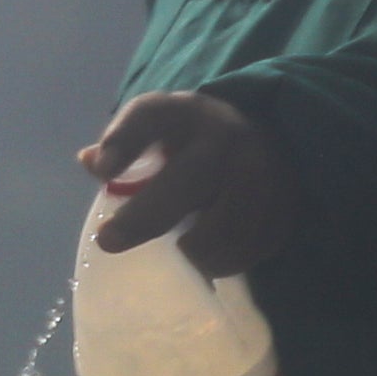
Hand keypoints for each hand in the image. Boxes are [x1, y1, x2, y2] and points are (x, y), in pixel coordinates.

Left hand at [75, 89, 297, 276]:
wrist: (262, 137)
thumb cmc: (189, 141)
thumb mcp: (154, 129)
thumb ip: (123, 145)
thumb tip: (91, 162)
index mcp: (187, 114)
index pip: (151, 118)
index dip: (124, 142)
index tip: (103, 171)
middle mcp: (228, 137)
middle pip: (188, 183)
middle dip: (145, 217)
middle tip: (109, 242)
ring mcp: (262, 171)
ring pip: (222, 228)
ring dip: (192, 250)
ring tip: (180, 252)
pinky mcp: (285, 205)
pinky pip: (251, 248)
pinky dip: (226, 261)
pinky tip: (211, 258)